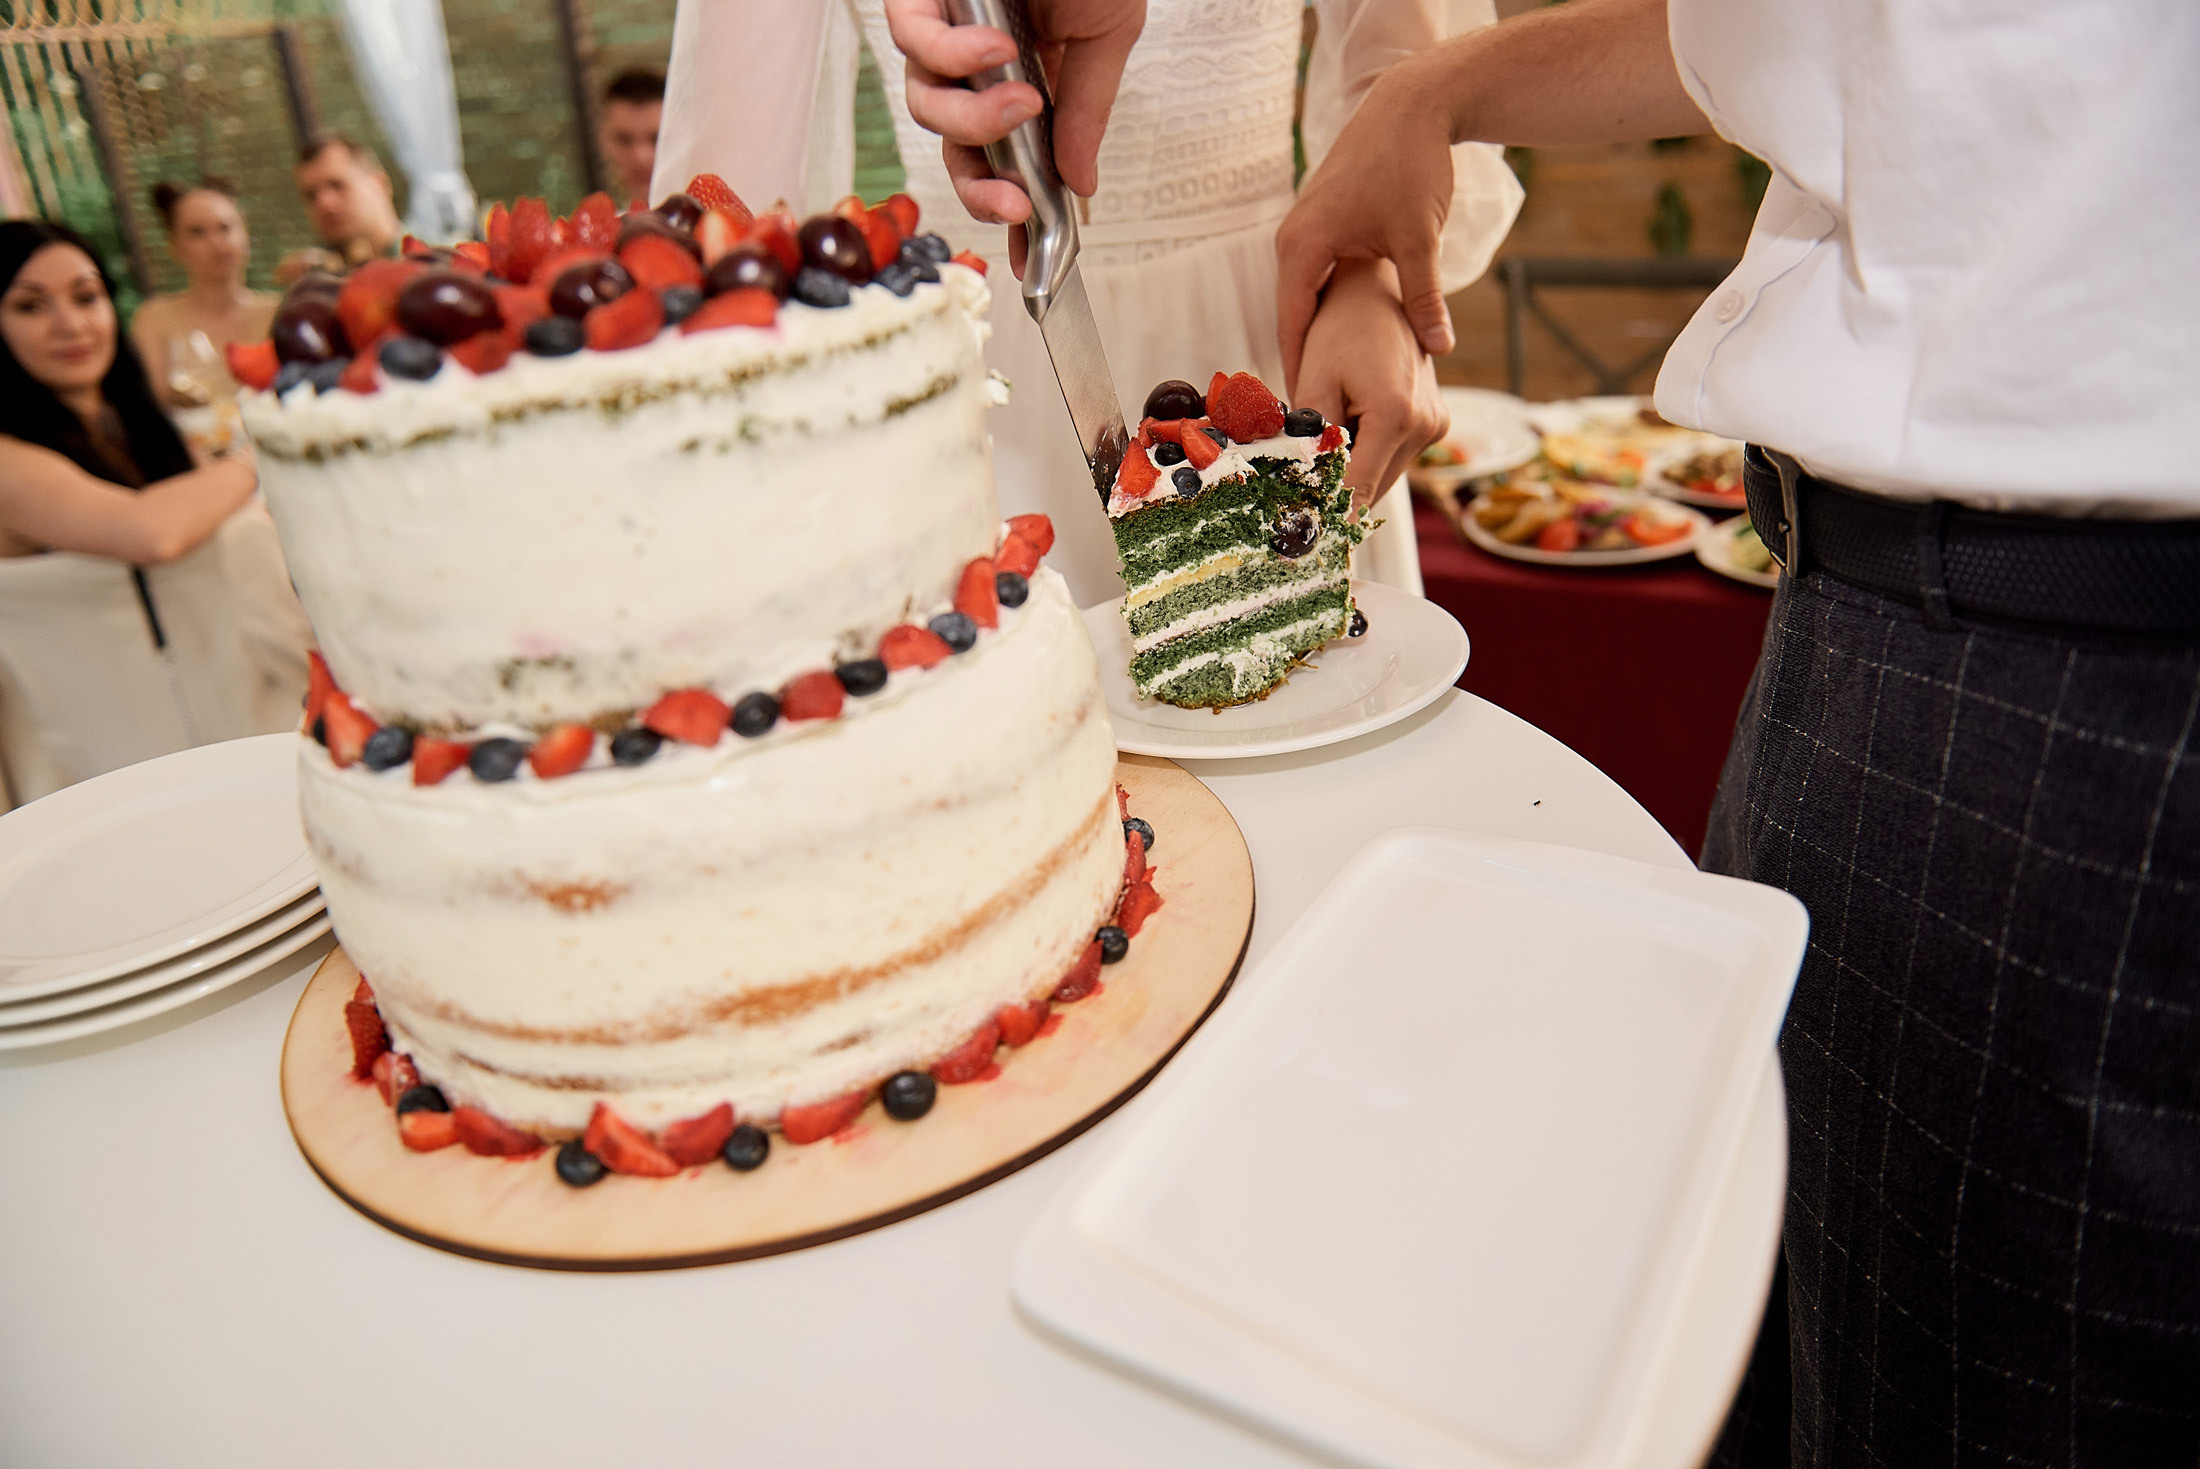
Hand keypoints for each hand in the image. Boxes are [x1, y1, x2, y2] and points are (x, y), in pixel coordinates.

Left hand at [886, 0, 1143, 226]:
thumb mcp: (1106, 35)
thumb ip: (1088, 108)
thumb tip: (1081, 183)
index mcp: (1023, 75)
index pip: (1005, 158)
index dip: (1011, 206)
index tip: (1029, 252)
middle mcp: (976, 60)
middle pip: (957, 150)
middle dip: (983, 190)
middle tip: (1017, 204)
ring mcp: (944, 32)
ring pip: (929, 106)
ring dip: (975, 121)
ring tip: (1022, 102)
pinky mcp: (919, 0)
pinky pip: (913, 42)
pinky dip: (952, 56)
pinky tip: (995, 50)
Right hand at [1276, 54, 1458, 386]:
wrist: (1411, 104)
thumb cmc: (1410, 164)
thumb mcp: (1418, 239)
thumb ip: (1424, 298)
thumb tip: (1440, 349)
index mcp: (1303, 247)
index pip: (1290, 325)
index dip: (1298, 370)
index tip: (1305, 414)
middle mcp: (1293, 240)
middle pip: (1293, 316)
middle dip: (1307, 359)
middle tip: (1321, 410)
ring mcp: (1305, 229)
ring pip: (1306, 297)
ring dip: (1319, 334)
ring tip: (1333, 382)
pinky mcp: (1323, 222)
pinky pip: (1317, 278)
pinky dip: (1330, 306)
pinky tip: (1349, 334)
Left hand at [1292, 260, 1447, 515]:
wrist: (1378, 287)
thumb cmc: (1340, 326)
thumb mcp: (1314, 381)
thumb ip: (1311, 440)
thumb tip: (1300, 488)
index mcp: (1395, 415)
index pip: (1358, 490)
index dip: (1328, 514)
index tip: (1302, 533)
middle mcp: (1425, 425)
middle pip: (1373, 489)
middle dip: (1336, 492)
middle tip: (1295, 493)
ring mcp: (1435, 424)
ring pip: (1384, 476)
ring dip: (1353, 473)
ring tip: (1320, 448)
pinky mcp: (1435, 421)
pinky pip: (1394, 456)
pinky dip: (1368, 455)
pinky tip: (1346, 429)